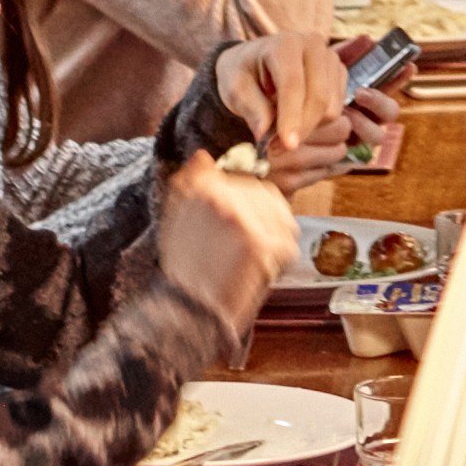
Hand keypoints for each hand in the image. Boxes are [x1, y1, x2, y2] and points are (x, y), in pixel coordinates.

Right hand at [155, 154, 300, 331]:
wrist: (188, 309)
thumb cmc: (185, 266)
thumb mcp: (179, 218)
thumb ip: (193, 183)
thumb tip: (203, 155)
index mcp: (205, 188)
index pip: (248, 184)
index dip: (250, 207)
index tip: (239, 229)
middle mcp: (225, 198)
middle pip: (268, 198)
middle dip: (265, 221)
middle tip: (247, 248)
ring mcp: (245, 220)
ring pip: (282, 219)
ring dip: (275, 238)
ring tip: (255, 258)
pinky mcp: (260, 245)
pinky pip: (287, 245)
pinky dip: (280, 260)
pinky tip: (260, 271)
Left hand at [214, 33, 396, 180]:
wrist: (253, 63)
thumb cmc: (242, 75)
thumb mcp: (234, 90)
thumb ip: (251, 109)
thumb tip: (265, 134)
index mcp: (285, 44)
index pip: (293, 84)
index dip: (292, 117)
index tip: (287, 145)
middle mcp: (313, 45)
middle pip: (319, 96)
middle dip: (303, 128)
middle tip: (279, 149)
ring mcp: (330, 58)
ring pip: (332, 107)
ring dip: (310, 128)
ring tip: (284, 133)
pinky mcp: (339, 73)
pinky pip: (337, 109)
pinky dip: (319, 123)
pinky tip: (298, 122)